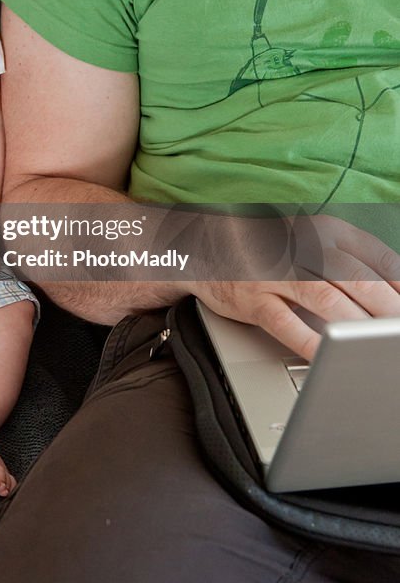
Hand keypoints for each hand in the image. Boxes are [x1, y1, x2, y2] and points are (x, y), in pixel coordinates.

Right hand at [190, 213, 399, 361]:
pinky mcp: (253, 298)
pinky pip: (287, 325)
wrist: (206, 244)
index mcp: (326, 230)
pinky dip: (311, 342)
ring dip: (361, 328)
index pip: (379, 258)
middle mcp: (303, 247)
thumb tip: (399, 291)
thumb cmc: (271, 248)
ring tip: (378, 348)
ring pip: (329, 301)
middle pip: (359, 281)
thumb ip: (355, 261)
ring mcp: (277, 273)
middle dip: (390, 312)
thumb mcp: (315, 239)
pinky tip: (331, 356)